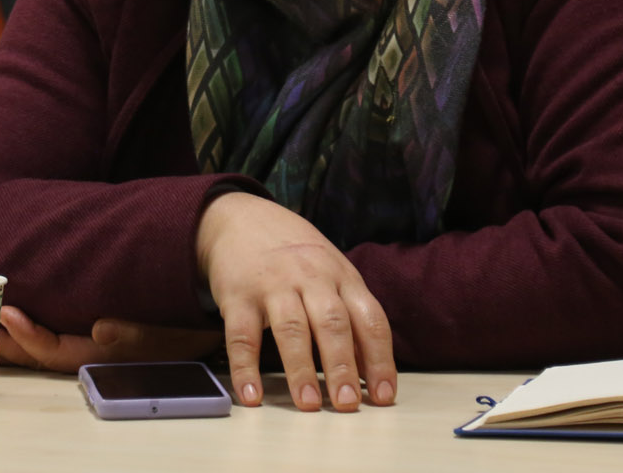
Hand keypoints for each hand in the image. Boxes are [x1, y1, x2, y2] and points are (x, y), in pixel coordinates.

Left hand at [0, 305, 221, 373]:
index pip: (57, 351)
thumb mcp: (171, 334)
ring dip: (13, 337)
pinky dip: (30, 328)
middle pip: (40, 355)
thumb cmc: (189, 324)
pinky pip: (54, 334)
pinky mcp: (92, 334)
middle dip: (7, 341)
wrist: (207, 316)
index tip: (6, 312)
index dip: (30, 336)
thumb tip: (99, 331)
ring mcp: (91, 346)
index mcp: (106, 356)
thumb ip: (136, 336)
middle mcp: (92, 355)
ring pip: (43, 347)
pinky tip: (14, 316)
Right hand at [195, 192, 396, 412]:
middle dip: (342, 367)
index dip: (380, 359)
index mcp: (341, 277)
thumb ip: (350, 316)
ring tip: (309, 404)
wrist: (241, 218)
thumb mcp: (331, 272)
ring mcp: (274, 285)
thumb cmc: (295, 255)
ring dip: (301, 369)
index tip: (383, 396)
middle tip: (348, 404)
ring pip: (291, 329)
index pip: (369, 319)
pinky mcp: (238, 295)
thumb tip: (369, 372)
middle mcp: (311, 279)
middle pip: (332, 324)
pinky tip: (252, 395)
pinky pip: (242, 335)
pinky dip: (246, 367)